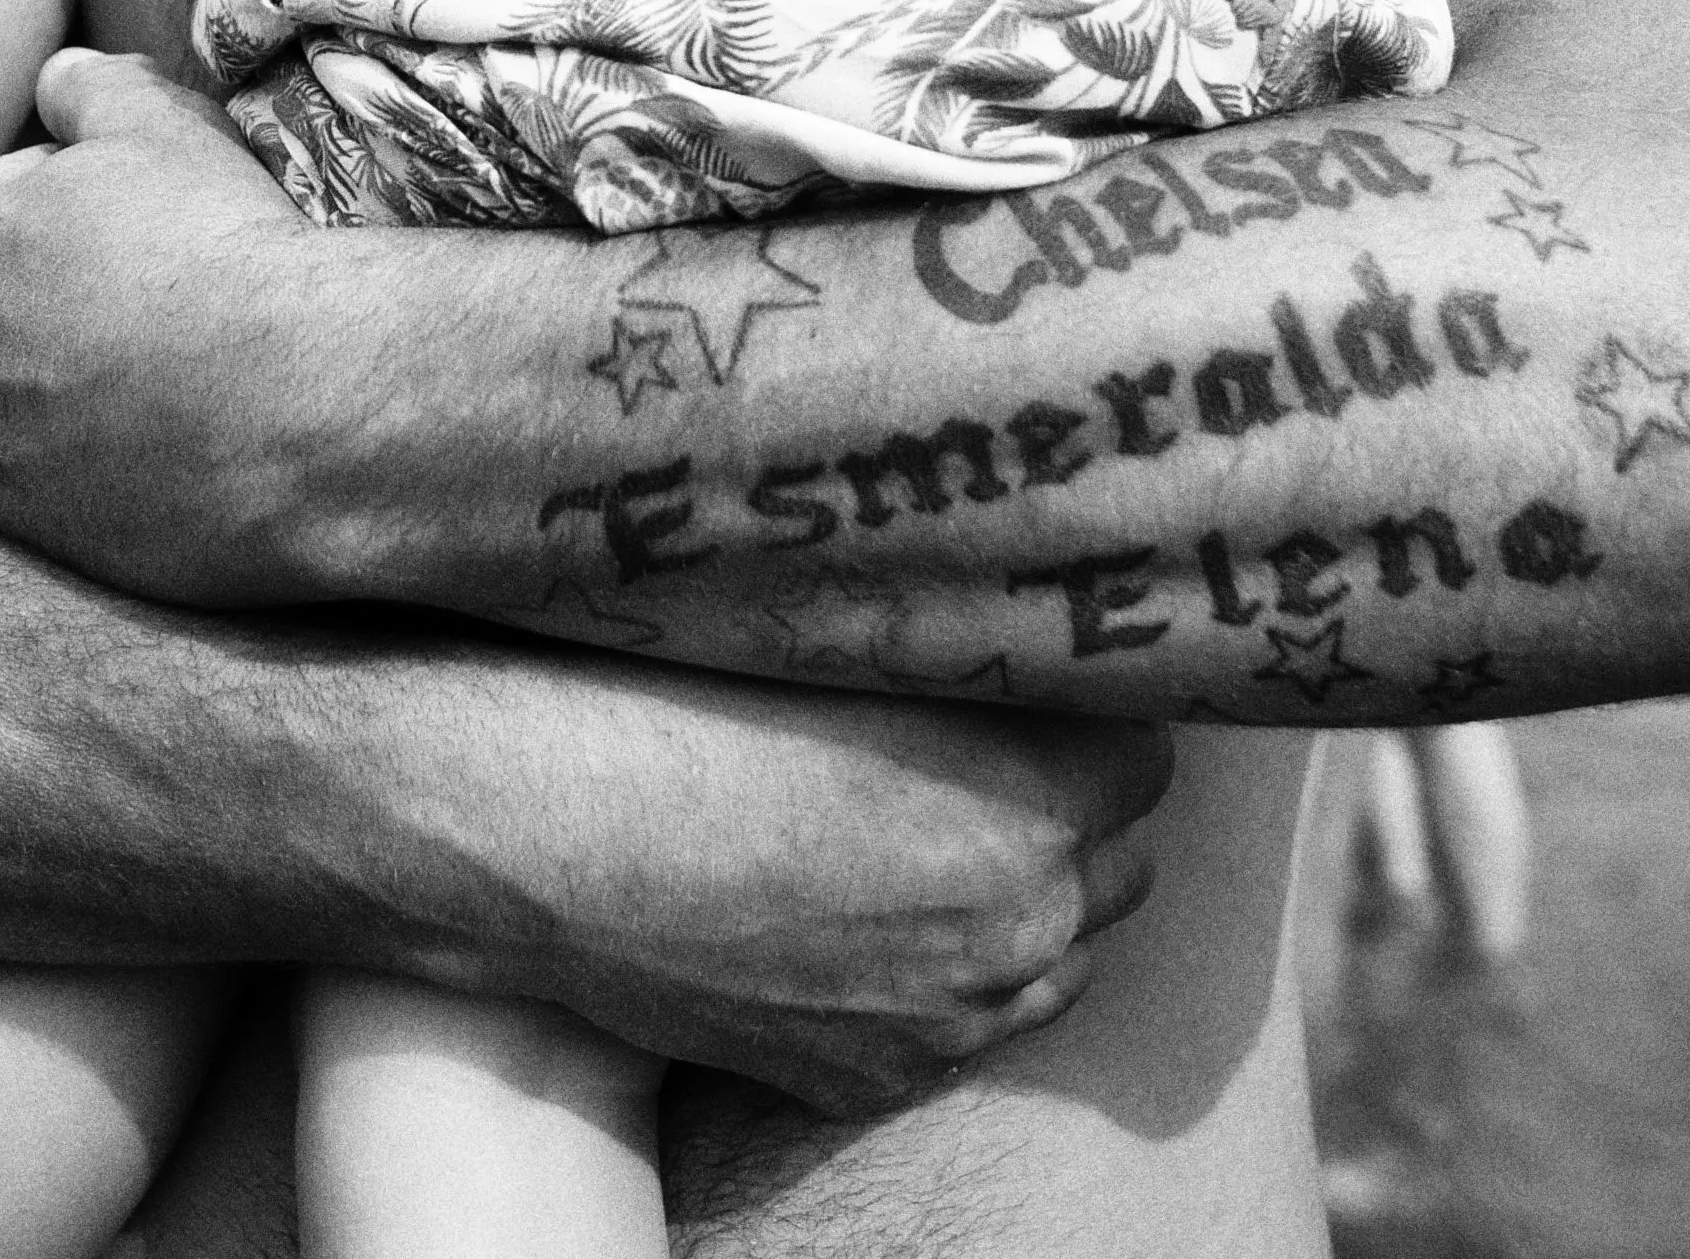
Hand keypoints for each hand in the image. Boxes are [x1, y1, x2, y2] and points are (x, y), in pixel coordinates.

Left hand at [0, 48, 330, 605]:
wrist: (297, 404)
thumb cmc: (219, 246)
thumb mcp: (154, 121)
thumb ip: (85, 85)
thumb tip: (57, 78)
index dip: (58, 208)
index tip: (132, 222)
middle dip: (38, 301)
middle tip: (147, 293)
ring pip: (0, 405)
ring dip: (52, 386)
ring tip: (156, 371)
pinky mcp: (28, 534)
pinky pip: (42, 484)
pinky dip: (83, 462)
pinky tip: (162, 439)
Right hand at [484, 661, 1175, 1112]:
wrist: (537, 838)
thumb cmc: (674, 701)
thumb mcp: (843, 643)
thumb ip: (963, 649)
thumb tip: (1020, 616)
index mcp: (1032, 792)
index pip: (1152, 751)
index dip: (1089, 712)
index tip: (1039, 687)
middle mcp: (1019, 917)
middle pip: (1123, 861)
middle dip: (1071, 812)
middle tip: (982, 758)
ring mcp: (952, 1012)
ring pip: (1057, 959)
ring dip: (1019, 905)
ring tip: (920, 842)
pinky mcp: (877, 1074)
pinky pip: (964, 1026)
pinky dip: (937, 977)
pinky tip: (853, 917)